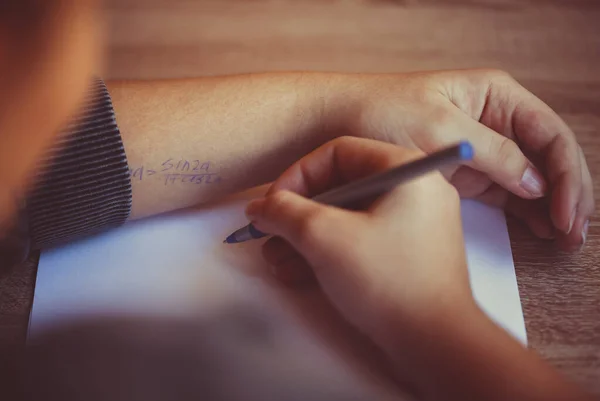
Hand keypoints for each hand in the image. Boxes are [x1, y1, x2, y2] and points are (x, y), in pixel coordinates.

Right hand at [245, 137, 473, 347]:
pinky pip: (363, 238)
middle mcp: (414, 189)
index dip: (297, 175)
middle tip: (270, 234)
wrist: (435, 343)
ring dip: (307, 236)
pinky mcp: (408, 251)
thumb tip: (260, 207)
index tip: (272, 203)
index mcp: (405, 169)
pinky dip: (331, 250)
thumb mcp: (324, 238)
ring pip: (349, 216)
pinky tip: (298, 272)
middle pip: (342, 186)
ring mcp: (414, 222)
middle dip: (298, 213)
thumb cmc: (388, 282)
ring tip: (277, 260)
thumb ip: (285, 213)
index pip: (338, 152)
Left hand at [335, 69, 592, 250]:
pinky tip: (539, 230)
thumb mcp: (437, 127)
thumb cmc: (379, 113)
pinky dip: (524, 211)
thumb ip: (491, 152)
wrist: (334, 126)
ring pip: (531, 179)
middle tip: (572, 232)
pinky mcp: (465, 174)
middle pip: (547, 158)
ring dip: (550, 207)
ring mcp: (481, 149)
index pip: (548, 134)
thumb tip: (536, 182)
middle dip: (565, 193)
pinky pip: (506, 192)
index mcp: (494, 96)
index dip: (564, 174)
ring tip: (564, 240)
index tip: (564, 211)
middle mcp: (494, 121)